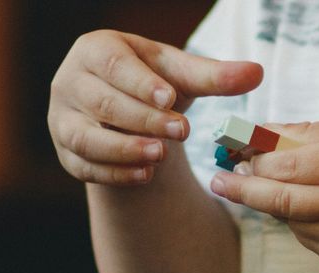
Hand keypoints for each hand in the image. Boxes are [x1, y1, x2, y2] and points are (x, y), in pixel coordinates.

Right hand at [48, 30, 261, 184]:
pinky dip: (114, 173)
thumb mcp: (182, 76)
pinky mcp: (65, 152)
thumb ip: (215, 76)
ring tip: (160, 156)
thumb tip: (257, 72)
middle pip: (102, 102)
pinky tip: (145, 176)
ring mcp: (61, 119)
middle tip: (180, 131)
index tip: (170, 97)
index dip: (141, 82)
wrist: (127, 112)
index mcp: (96, 50)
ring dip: (123, 149)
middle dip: (142, 119)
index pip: (114, 65)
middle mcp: (70, 82)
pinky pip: (84, 166)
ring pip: (85, 137)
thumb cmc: (154, 83)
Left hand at [208, 122, 318, 272]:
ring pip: (290, 220)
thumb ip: (316, 133)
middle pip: (282, 198)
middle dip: (244, 187)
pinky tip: (304, 205)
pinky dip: (296, 220)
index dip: (256, 157)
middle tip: (220, 178)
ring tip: (257, 185)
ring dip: (269, 203)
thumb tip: (260, 132)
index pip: (293, 162)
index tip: (232, 148)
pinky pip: (306, 237)